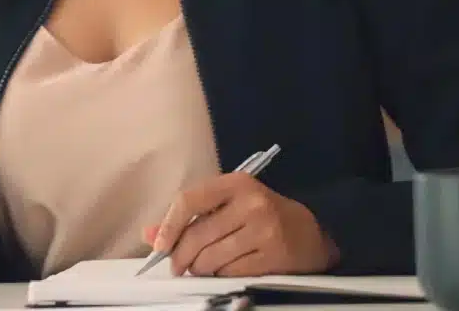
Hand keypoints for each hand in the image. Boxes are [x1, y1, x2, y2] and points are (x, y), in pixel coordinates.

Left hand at [143, 172, 339, 276]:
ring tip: (201, 267)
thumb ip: (189, 216)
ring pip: (212, 258)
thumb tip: (149, 234)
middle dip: (181, 256)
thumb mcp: (227, 204)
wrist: (309, 233)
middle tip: (178, 266)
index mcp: (236, 183)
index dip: (169, 225)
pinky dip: (221, 275)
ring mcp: (265, 230)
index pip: (189, 200)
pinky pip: (231, 272)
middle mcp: (251, 204)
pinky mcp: (275, 256)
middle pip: (198, 235)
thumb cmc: (260, 215)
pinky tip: (224, 271)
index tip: (159, 245)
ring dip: (200, 268)